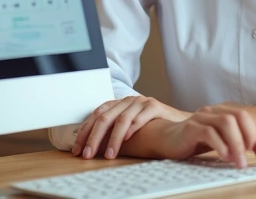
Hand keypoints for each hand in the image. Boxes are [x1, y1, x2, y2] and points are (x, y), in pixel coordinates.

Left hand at [72, 96, 188, 159]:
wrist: (178, 124)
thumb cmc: (151, 128)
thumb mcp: (129, 128)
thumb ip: (112, 132)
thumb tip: (90, 146)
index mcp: (119, 104)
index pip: (96, 115)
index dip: (85, 132)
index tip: (77, 149)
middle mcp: (128, 100)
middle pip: (105, 117)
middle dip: (94, 137)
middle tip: (88, 154)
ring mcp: (141, 102)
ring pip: (122, 118)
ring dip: (113, 138)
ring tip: (109, 154)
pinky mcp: (155, 106)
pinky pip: (141, 116)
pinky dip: (133, 127)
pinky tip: (127, 139)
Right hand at [152, 104, 255, 168]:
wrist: (167, 140)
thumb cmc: (196, 140)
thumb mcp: (223, 141)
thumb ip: (243, 141)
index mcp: (223, 111)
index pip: (247, 118)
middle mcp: (213, 111)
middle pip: (239, 116)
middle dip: (249, 137)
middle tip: (251, 156)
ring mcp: (201, 117)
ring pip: (226, 122)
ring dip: (236, 143)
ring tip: (238, 161)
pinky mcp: (189, 128)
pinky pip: (208, 132)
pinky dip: (220, 145)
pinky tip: (225, 157)